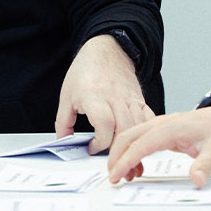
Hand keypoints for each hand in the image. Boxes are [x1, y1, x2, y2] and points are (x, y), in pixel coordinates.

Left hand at [55, 35, 153, 154]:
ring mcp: (130, 99)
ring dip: (131, 145)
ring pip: (138, 128)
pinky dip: (143, 134)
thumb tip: (63, 143)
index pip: (104, 125)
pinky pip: (147, 120)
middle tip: (109, 158)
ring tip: (123, 156)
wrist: (107, 52)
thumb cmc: (85, 72)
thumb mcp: (66, 97)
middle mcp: (115, 98)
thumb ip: (63, 123)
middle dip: (117, 149)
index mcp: (94, 96)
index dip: (99, 143)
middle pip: (123, 130)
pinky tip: (135, 141)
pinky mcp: (140, 100)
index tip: (92, 148)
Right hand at [105, 105, 210, 187]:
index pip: (141, 144)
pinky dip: (133, 154)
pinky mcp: (162, 131)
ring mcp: (160, 126)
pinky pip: (140, 140)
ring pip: (131, 137)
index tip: (116, 176)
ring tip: (126, 177)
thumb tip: (196, 180)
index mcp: (171, 127)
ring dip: (123, 155)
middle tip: (114, 178)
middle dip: (116, 157)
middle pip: (128, 137)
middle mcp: (162, 124)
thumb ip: (205, 166)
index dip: (126, 161)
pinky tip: (138, 169)